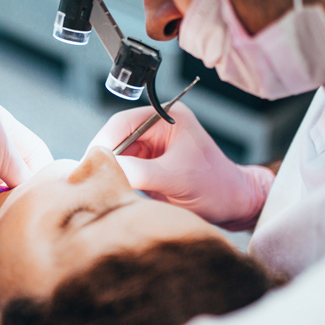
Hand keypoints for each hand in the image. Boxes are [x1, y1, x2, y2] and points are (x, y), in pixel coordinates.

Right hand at [88, 103, 273, 229]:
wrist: (234, 206)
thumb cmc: (215, 187)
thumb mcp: (176, 179)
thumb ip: (140, 172)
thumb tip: (106, 169)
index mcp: (166, 118)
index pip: (123, 123)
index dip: (104, 141)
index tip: (91, 161)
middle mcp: (156, 129)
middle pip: (115, 138)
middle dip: (104, 158)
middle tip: (89, 177)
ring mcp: (151, 149)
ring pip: (116, 156)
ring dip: (108, 170)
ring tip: (99, 186)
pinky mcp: (148, 167)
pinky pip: (123, 170)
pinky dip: (116, 180)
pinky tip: (111, 191)